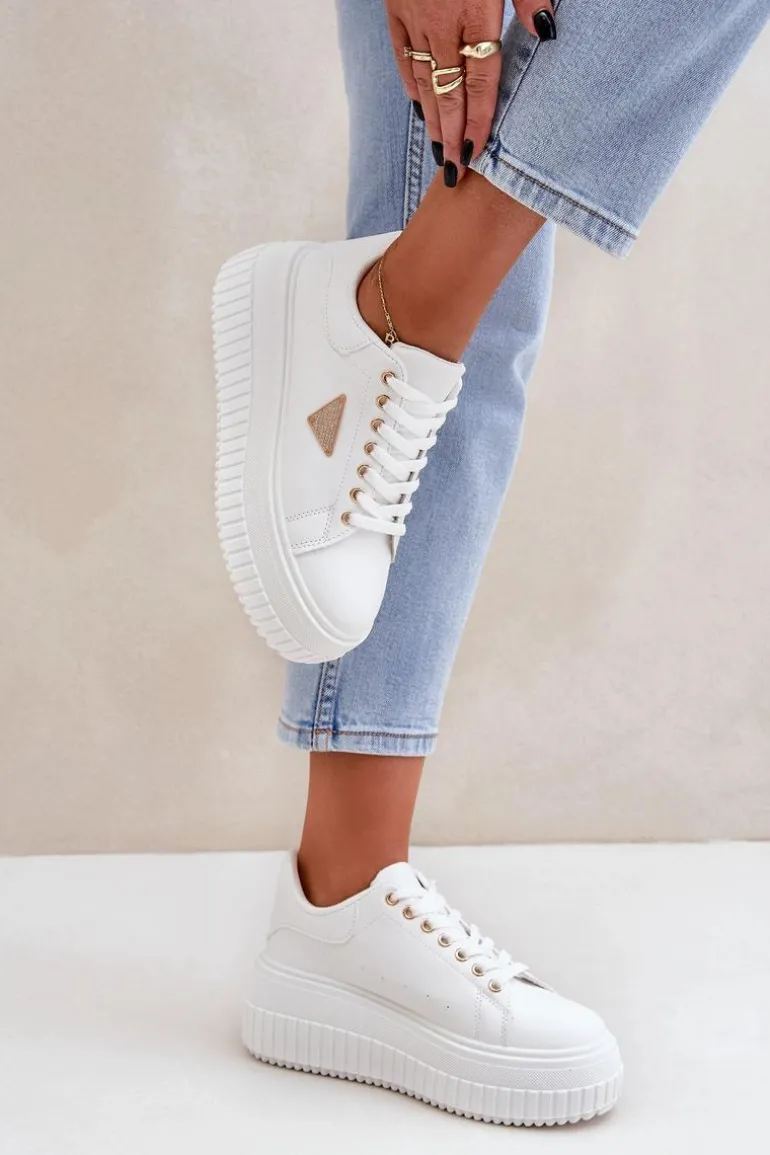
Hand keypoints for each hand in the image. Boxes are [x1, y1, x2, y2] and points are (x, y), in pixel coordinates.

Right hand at [385, 0, 555, 182]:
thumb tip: (546, 30)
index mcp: (476, 12)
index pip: (479, 81)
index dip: (477, 120)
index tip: (473, 152)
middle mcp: (442, 24)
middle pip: (448, 92)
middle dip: (450, 135)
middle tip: (452, 168)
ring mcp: (415, 18)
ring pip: (424, 81)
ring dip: (431, 119)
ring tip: (438, 149)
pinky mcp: (396, 8)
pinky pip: (402, 56)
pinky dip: (411, 85)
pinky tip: (419, 108)